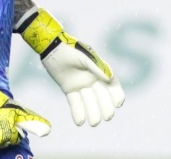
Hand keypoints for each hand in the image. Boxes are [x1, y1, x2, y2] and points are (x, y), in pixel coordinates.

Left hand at [18, 8, 125, 126]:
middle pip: (102, 97)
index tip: (118, 103)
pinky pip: (75, 102)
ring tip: (93, 123)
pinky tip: (79, 122)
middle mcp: (92, 79)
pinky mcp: (69, 89)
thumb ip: (97, 67)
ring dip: (92, 112)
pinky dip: (77, 112)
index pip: (112, 85)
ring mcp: (81, 85)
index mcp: (99, 71)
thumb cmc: (70, 50)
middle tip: (107, 117)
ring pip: (89, 102)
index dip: (116, 95)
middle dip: (106, 107)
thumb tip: (110, 78)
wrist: (51, 48)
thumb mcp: (84, 57)